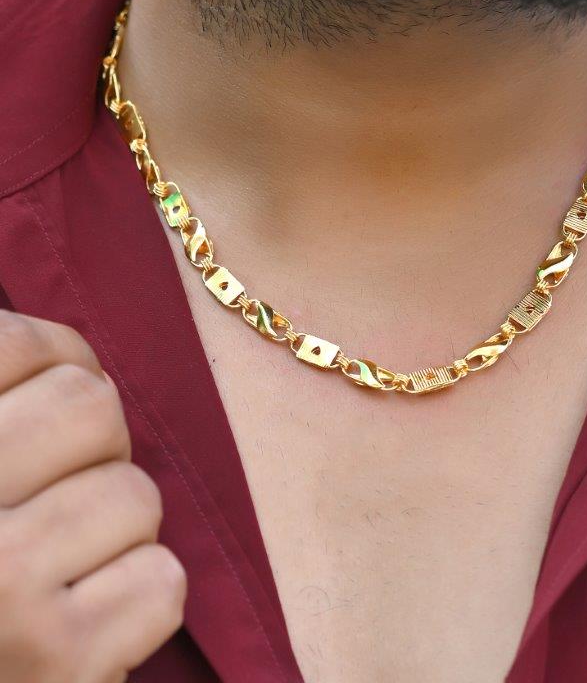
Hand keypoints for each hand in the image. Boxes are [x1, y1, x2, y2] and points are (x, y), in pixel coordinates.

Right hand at [0, 311, 186, 681]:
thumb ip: (10, 404)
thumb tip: (76, 357)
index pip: (19, 344)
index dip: (58, 364)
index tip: (42, 410)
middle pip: (91, 404)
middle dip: (94, 447)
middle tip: (57, 495)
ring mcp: (1, 587)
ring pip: (136, 492)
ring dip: (116, 530)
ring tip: (61, 570)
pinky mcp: (62, 659)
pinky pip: (161, 580)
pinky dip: (136, 602)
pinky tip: (82, 628)